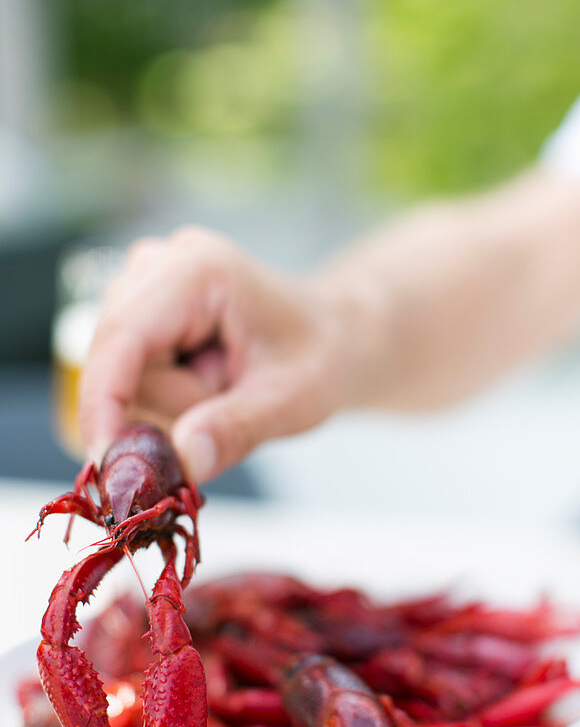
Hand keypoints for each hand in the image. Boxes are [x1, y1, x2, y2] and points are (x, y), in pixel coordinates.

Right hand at [79, 226, 376, 480]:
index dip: (103, 400)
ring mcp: (142, 283)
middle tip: (230, 400)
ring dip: (173, 401)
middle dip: (167, 403)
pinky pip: (128, 374)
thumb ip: (238, 429)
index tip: (104, 463)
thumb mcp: (293, 401)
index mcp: (197, 269)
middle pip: (116, 361)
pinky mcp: (137, 309)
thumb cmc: (318, 358)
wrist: (330, 337)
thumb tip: (183, 459)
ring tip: (228, 383)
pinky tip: (209, 379)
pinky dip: (167, 395)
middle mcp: (158, 264)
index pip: (122, 337)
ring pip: (122, 373)